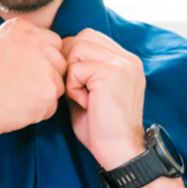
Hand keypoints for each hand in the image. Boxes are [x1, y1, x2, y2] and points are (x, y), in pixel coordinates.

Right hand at [0, 18, 65, 173]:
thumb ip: (19, 42)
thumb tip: (41, 48)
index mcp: (22, 28)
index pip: (53, 43)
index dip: (42, 61)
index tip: (23, 73)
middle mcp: (36, 42)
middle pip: (60, 63)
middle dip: (46, 78)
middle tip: (18, 89)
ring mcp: (44, 66)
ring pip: (58, 85)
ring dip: (42, 96)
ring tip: (14, 99)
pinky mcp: (48, 91)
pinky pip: (52, 106)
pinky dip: (38, 113)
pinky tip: (16, 109)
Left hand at [61, 29, 146, 169]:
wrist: (120, 150)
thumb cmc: (103, 129)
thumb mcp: (91, 93)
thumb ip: (82, 71)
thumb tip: (58, 57)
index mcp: (126, 61)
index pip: (91, 37)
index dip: (75, 56)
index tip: (76, 82)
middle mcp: (128, 58)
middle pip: (83, 37)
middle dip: (70, 61)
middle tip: (75, 89)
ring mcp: (122, 63)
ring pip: (77, 48)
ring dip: (72, 74)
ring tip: (82, 96)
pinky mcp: (111, 72)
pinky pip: (76, 69)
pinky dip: (73, 88)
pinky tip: (86, 104)